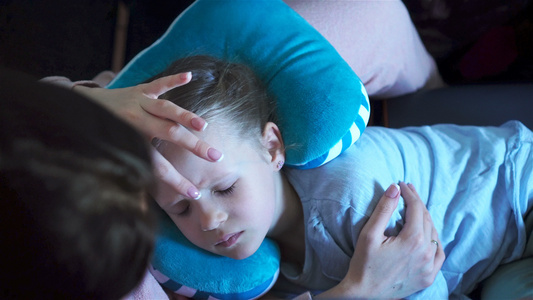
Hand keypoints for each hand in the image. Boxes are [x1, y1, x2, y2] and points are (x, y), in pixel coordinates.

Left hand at [73, 73, 222, 198]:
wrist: (82, 109)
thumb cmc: (102, 137)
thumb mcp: (116, 157)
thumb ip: (133, 174)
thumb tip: (144, 206)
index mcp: (132, 142)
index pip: (159, 167)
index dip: (177, 182)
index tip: (195, 194)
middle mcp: (137, 123)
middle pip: (170, 135)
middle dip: (194, 147)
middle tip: (216, 157)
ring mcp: (140, 104)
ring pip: (167, 110)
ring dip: (186, 117)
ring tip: (203, 126)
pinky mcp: (141, 90)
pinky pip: (159, 84)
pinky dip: (173, 80)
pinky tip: (190, 76)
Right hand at [318, 182, 444, 298]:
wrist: (364, 295)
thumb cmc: (363, 265)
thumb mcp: (369, 234)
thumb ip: (384, 209)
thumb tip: (395, 188)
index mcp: (413, 240)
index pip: (416, 208)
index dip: (410, 193)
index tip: (402, 184)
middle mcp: (426, 253)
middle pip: (426, 219)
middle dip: (417, 203)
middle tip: (407, 191)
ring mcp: (430, 267)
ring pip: (434, 234)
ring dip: (426, 219)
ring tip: (415, 209)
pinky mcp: (428, 277)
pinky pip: (438, 253)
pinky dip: (434, 240)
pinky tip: (427, 234)